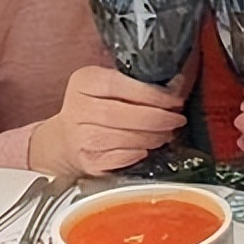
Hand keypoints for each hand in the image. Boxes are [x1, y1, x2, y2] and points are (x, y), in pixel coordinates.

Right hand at [28, 65, 189, 175]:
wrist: (65, 140)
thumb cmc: (95, 108)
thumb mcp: (107, 86)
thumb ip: (137, 83)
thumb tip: (178, 84)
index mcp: (85, 82)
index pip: (118, 84)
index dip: (150, 94)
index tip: (174, 100)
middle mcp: (78, 109)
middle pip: (120, 114)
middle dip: (156, 118)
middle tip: (176, 120)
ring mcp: (80, 137)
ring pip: (121, 138)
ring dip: (151, 137)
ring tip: (166, 134)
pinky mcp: (87, 161)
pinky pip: (118, 158)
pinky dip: (137, 154)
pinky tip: (148, 149)